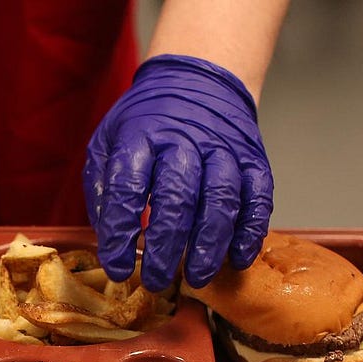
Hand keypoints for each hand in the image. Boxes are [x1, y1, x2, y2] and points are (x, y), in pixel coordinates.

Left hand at [85, 54, 271, 290]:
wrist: (198, 79)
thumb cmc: (147, 122)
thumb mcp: (109, 142)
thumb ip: (105, 188)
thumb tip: (110, 238)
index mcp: (141, 136)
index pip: (128, 187)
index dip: (120, 233)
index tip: (117, 267)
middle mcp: (185, 140)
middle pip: (178, 198)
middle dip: (167, 247)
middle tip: (158, 281)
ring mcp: (223, 149)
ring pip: (221, 200)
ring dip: (210, 245)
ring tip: (197, 277)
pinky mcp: (252, 158)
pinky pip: (258, 197)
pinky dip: (251, 231)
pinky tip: (238, 258)